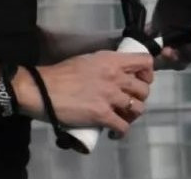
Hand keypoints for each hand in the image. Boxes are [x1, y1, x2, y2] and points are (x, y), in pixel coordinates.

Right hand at [14, 51, 152, 137]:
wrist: (43, 89)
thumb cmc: (62, 73)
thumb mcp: (88, 60)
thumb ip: (105, 65)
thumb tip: (117, 73)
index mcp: (111, 59)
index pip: (145, 62)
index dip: (147, 73)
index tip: (140, 79)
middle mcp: (115, 76)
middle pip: (144, 89)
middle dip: (139, 97)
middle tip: (128, 101)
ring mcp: (110, 96)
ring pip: (138, 108)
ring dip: (132, 115)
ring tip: (122, 116)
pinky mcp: (102, 115)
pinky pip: (123, 127)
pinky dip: (121, 131)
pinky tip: (113, 131)